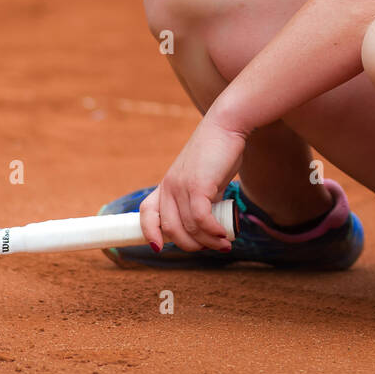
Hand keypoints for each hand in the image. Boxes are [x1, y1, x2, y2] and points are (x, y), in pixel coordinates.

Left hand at [139, 115, 247, 253]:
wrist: (227, 125)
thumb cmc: (219, 151)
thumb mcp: (204, 178)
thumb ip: (201, 199)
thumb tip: (209, 222)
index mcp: (167, 184)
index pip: (147, 212)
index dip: (149, 232)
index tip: (159, 248)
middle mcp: (170, 186)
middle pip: (170, 229)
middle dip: (190, 245)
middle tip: (211, 247)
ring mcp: (182, 186)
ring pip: (189, 227)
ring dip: (208, 242)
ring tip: (224, 244)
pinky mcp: (198, 185)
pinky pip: (201, 218)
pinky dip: (212, 231)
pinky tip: (224, 234)